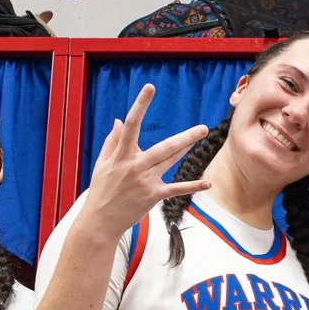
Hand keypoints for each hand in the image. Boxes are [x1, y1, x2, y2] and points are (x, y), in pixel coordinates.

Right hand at [79, 85, 212, 232]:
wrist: (100, 221)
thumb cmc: (101, 191)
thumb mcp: (102, 164)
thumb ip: (112, 142)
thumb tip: (119, 121)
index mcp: (121, 155)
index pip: (131, 124)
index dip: (140, 104)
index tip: (150, 88)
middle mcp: (136, 167)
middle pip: (164, 147)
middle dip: (184, 137)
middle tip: (203, 128)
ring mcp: (146, 182)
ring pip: (171, 162)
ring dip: (187, 149)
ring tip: (201, 135)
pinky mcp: (153, 196)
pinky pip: (176, 189)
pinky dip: (192, 186)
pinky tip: (208, 183)